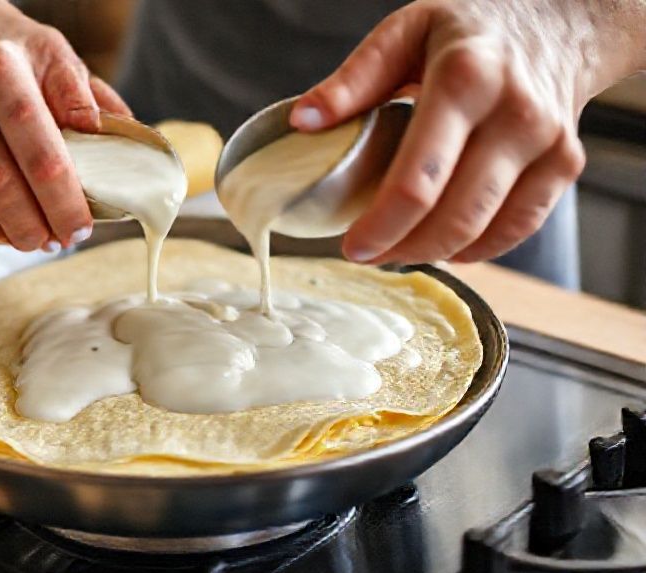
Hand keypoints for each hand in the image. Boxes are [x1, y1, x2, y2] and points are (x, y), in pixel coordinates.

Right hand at [0, 0, 130, 250]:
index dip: (64, 196)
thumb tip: (123, 152)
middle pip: (6, 178)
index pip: (40, 149)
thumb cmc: (6, 48)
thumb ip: (88, 101)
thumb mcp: (55, 55)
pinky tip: (5, 234)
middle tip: (64, 240)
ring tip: (40, 241)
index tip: (83, 225)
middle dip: (41, 220)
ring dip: (13, 230)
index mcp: (5, 72)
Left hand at [291, 0, 644, 263]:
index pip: (419, 178)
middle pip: (454, 215)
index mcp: (466, 78)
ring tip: (398, 249)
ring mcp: (548, 142)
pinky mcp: (566, 163)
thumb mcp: (406, 31)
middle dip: (403, 248)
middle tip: (367, 253)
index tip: (352, 246)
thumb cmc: (469, 31)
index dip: (381, 224)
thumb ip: (354, 78)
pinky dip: (478, 247)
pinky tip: (445, 244)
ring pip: (486, 229)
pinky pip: (520, 227)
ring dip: (434, 252)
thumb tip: (303, 120)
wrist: (557, 21)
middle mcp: (514, 112)